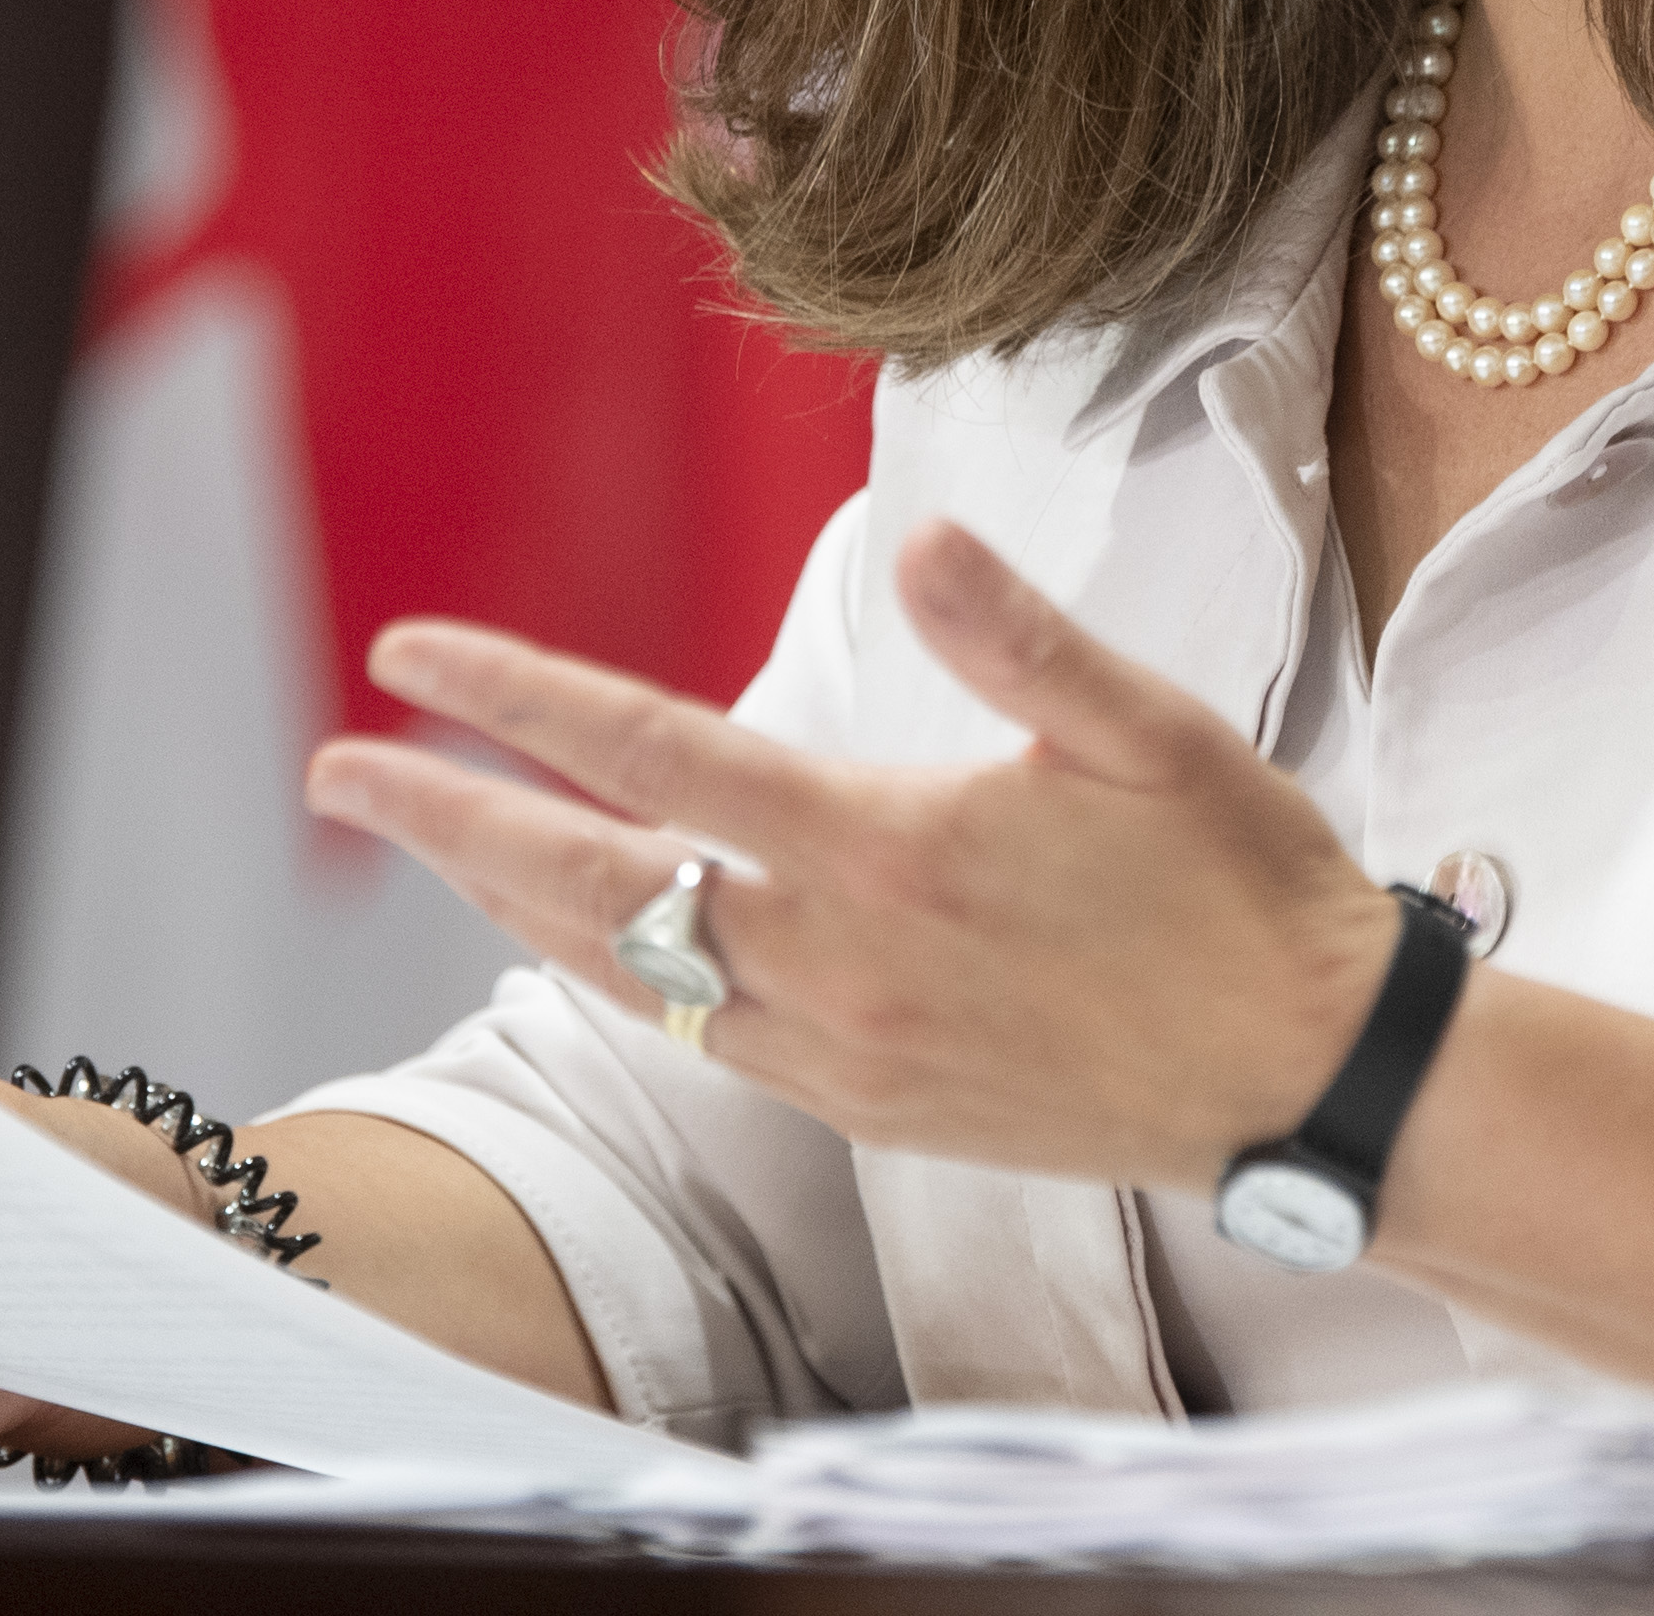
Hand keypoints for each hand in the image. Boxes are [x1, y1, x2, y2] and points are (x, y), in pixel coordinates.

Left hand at [306, 520, 1401, 1188]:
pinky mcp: (877, 1112)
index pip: (653, 757)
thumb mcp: (1152, 731)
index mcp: (890, 848)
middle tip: (340, 773)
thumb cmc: (1244, 890)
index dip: (517, 699)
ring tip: (440, 846)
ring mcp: (848, 1052)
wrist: (1313, 1085)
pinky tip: (603, 953)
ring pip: (634, 978)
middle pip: (591, 887)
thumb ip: (1023, 638)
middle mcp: (839, 963)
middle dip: (449, 824)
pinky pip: (706, 1043)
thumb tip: (927, 540)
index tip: (408, 653)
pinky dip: (628, 986)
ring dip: (516, 908)